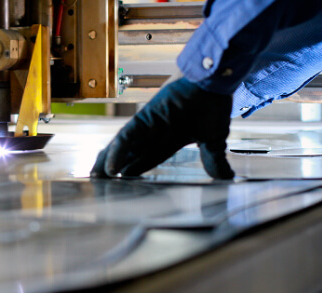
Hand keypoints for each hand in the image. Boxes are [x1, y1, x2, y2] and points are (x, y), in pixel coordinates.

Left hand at [91, 77, 234, 179]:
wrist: (214, 81)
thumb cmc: (213, 103)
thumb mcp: (213, 139)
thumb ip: (213, 159)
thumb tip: (225, 178)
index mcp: (168, 139)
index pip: (146, 159)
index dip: (132, 170)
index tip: (118, 182)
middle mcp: (154, 132)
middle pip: (128, 154)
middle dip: (114, 167)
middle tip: (99, 182)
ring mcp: (147, 124)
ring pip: (123, 147)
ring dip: (108, 162)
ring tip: (96, 177)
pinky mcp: (144, 117)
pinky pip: (128, 137)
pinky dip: (118, 152)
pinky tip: (110, 168)